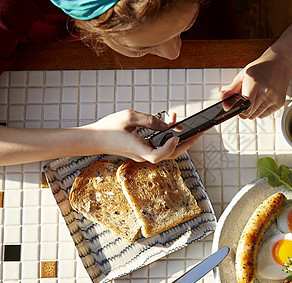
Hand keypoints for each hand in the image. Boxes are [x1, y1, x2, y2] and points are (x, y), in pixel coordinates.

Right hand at [85, 110, 200, 162]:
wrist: (93, 139)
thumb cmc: (108, 127)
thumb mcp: (129, 117)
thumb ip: (150, 120)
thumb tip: (168, 125)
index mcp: (138, 150)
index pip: (158, 156)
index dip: (170, 147)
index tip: (175, 135)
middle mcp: (142, 156)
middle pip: (169, 155)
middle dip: (186, 144)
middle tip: (198, 133)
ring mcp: (143, 154)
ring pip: (166, 151)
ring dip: (176, 138)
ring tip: (182, 123)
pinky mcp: (142, 151)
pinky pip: (159, 146)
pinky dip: (167, 137)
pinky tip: (169, 124)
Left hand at [219, 48, 291, 118]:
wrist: (280, 63)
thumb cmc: (261, 68)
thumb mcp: (243, 76)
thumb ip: (231, 89)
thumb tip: (221, 98)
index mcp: (255, 83)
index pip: (245, 106)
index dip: (238, 109)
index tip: (235, 107)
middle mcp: (266, 92)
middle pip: (249, 113)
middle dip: (242, 110)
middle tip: (243, 100)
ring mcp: (274, 98)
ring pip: (255, 116)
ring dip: (250, 111)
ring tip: (253, 98)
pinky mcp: (279, 103)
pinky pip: (263, 115)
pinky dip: (259, 111)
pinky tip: (260, 100)